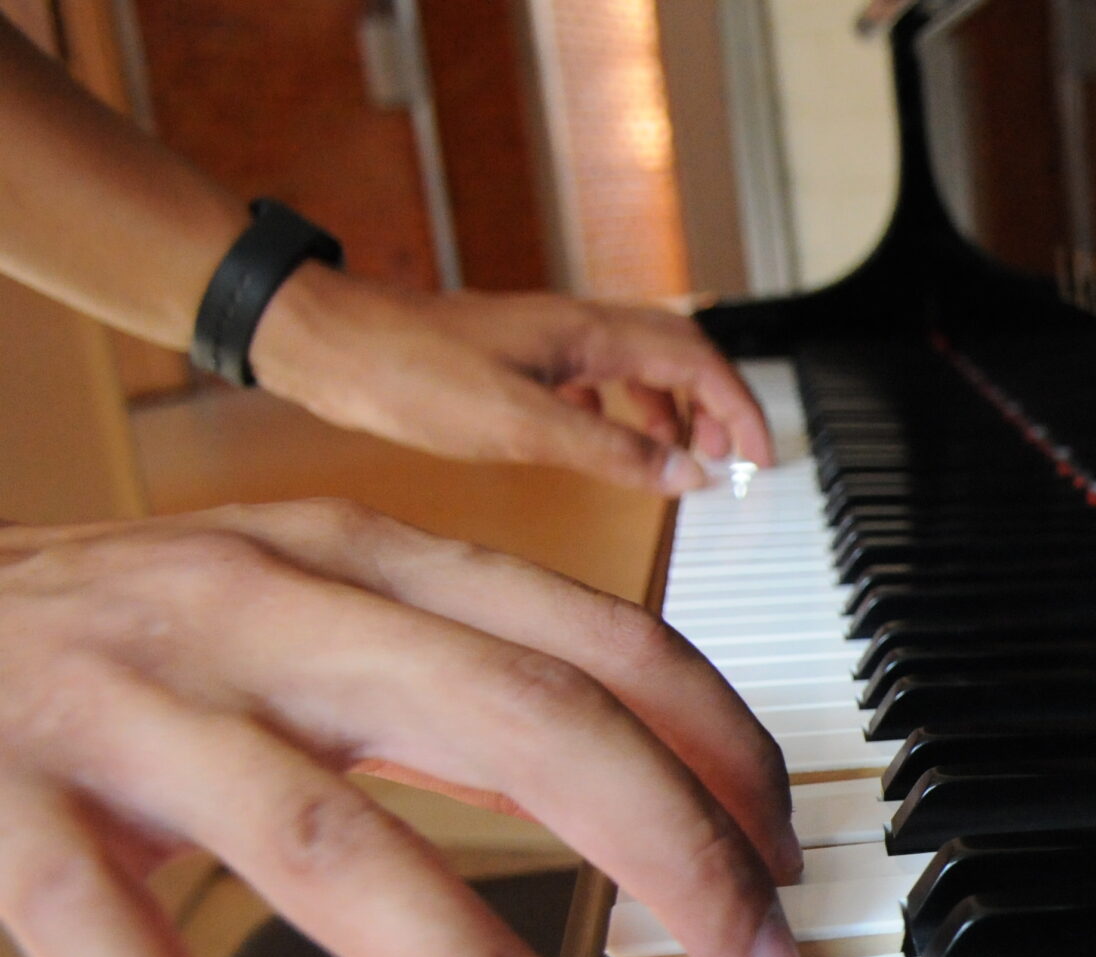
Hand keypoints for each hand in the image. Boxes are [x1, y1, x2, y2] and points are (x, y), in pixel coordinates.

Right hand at [0, 500, 804, 956]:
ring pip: (333, 843)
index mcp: (360, 562)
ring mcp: (127, 699)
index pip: (597, 643)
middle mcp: (265, 609)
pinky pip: (100, 930)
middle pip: (518, 722)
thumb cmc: (113, 635)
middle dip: (671, 851)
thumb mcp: (304, 610)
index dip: (721, 755)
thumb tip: (638, 784)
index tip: (786, 866)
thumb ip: (454, 682)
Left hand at [250, 268, 777, 494]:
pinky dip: (622, 414)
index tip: (761, 459)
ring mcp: (545, 342)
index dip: (739, 409)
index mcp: (587, 334)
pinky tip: (608, 446)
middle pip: (679, 356)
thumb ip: (612, 453)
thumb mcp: (521, 426)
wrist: (323, 343)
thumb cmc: (406, 373)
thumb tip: (687, 477)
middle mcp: (575, 328)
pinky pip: (595, 380)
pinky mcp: (516, 359)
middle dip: (718, 407)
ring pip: (638, 367)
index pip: (696, 362)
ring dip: (673, 412)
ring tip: (683, 461)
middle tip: (736, 460)